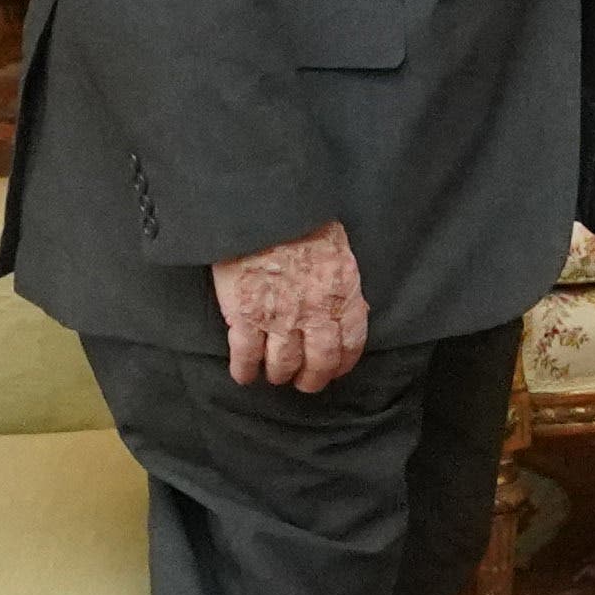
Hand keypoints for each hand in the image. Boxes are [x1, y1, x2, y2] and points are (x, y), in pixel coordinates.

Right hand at [213, 220, 366, 391]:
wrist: (266, 211)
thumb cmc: (303, 224)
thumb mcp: (339, 254)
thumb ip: (343, 286)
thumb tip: (351, 309)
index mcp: (342, 295)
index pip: (351, 343)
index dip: (342, 363)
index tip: (335, 370)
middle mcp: (315, 313)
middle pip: (319, 362)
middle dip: (312, 379)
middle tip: (304, 383)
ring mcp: (279, 318)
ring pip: (283, 364)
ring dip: (279, 375)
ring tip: (275, 376)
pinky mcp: (245, 316)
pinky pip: (246, 355)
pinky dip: (244, 371)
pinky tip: (243, 376)